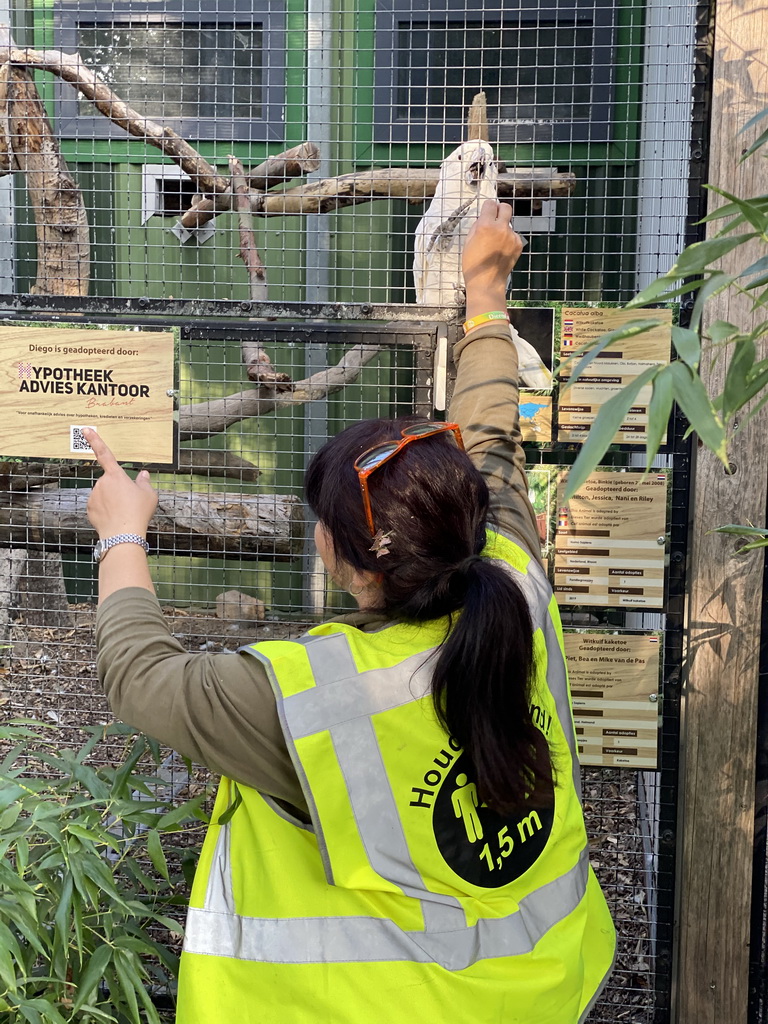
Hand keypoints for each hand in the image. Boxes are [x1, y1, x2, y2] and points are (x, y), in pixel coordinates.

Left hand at [84, 428, 157, 538]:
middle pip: (111, 482)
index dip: (95, 440)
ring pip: (104, 494)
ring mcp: (94, 496)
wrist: (123, 535)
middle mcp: (102, 483)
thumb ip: (144, 483)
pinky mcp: (89, 508)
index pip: (104, 453)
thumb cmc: (137, 513)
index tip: (86, 430)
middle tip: (130, 503)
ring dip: (112, 500)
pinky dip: (105, 510)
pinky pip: (98, 506)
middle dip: (118, 489)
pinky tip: (114, 518)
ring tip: (123, 513)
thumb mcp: (149, 495)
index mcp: (116, 475)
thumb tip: (143, 475)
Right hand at [462, 200, 523, 314]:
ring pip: (509, 224)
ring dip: (503, 228)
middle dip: (500, 210)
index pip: (490, 204)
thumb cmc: (473, 264)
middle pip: (505, 207)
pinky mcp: (518, 244)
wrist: (487, 282)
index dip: (487, 207)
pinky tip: (501, 250)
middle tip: (495, 218)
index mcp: (485, 226)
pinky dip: (508, 240)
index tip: (486, 212)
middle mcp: (501, 228)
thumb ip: (476, 227)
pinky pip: (514, 235)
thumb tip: (483, 218)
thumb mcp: (468, 242)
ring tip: (496, 243)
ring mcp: (512, 236)